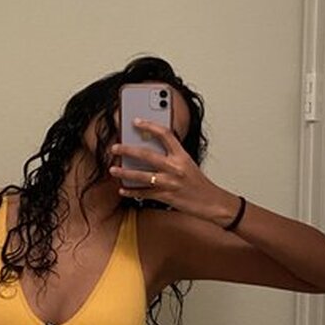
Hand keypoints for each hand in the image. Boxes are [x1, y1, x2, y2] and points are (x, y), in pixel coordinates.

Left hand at [110, 119, 237, 224]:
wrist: (211, 202)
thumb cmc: (199, 184)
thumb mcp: (188, 165)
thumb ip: (172, 157)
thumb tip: (150, 152)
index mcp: (182, 156)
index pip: (165, 134)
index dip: (149, 126)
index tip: (136, 122)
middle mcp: (175, 167)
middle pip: (147, 155)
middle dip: (128, 149)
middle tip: (115, 147)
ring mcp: (169, 183)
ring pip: (141, 175)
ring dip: (124, 172)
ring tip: (113, 169)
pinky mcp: (166, 196)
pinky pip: (144, 193)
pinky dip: (131, 192)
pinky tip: (122, 190)